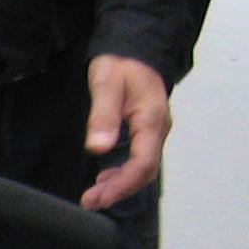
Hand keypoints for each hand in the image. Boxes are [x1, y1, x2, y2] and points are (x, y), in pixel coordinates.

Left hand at [81, 55, 168, 208]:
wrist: (134, 46)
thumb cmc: (121, 62)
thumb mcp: (106, 84)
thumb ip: (103, 116)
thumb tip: (98, 147)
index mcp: (151, 119)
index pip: (142, 163)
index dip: (121, 185)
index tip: (98, 198)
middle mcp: (158, 128)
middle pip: (144, 171)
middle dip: (119, 190)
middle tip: (90, 201)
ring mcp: (154, 130)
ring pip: (142, 168)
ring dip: (120, 185)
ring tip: (94, 196)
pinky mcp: (146, 130)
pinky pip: (139, 159)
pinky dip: (123, 174)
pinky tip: (105, 178)